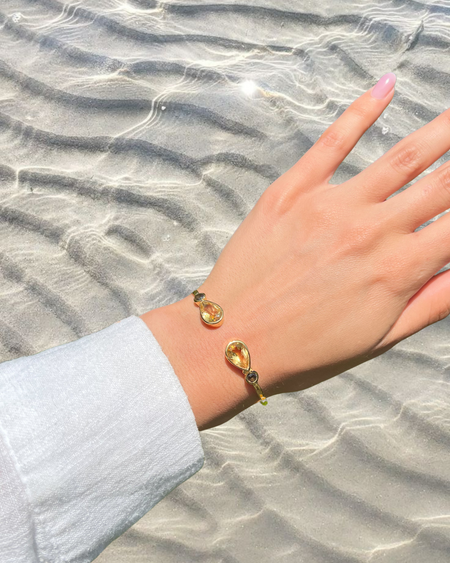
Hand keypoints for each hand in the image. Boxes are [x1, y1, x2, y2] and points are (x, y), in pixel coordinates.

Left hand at [142, 73, 449, 429]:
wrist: (232, 340)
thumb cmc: (305, 350)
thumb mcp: (379, 340)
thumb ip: (432, 301)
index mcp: (400, 270)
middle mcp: (373, 230)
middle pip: (443, 183)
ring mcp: (331, 206)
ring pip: (402, 157)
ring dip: (441, 129)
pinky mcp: (292, 191)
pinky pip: (333, 142)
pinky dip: (361, 111)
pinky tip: (385, 87)